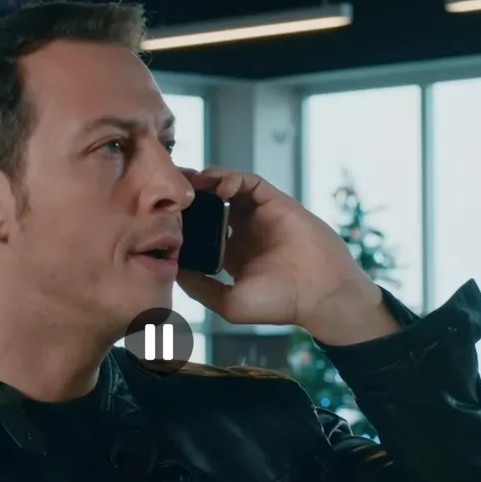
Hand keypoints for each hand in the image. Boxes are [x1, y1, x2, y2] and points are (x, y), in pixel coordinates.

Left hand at [176, 167, 397, 344]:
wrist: (319, 294)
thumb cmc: (279, 304)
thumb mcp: (229, 302)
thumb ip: (200, 287)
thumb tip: (174, 268)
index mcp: (232, 255)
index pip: (199, 231)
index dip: (181, 222)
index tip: (161, 219)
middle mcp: (243, 232)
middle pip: (208, 204)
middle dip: (188, 196)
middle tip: (167, 191)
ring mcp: (258, 216)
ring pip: (226, 187)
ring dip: (206, 181)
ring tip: (190, 183)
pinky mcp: (274, 202)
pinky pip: (248, 182)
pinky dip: (231, 178)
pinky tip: (218, 187)